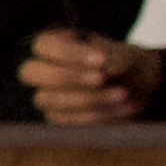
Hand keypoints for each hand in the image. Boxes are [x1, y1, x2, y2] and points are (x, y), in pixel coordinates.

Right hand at [22, 28, 164, 126]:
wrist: (133, 85)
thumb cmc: (121, 63)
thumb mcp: (124, 55)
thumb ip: (116, 59)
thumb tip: (105, 71)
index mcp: (52, 45)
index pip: (44, 45)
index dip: (70, 53)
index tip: (102, 58)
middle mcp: (41, 71)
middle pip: (32, 73)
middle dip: (68, 76)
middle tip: (102, 78)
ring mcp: (46, 97)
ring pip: (53, 99)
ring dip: (92, 98)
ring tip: (124, 94)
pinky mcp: (58, 119)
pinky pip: (71, 121)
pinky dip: (101, 115)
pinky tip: (125, 109)